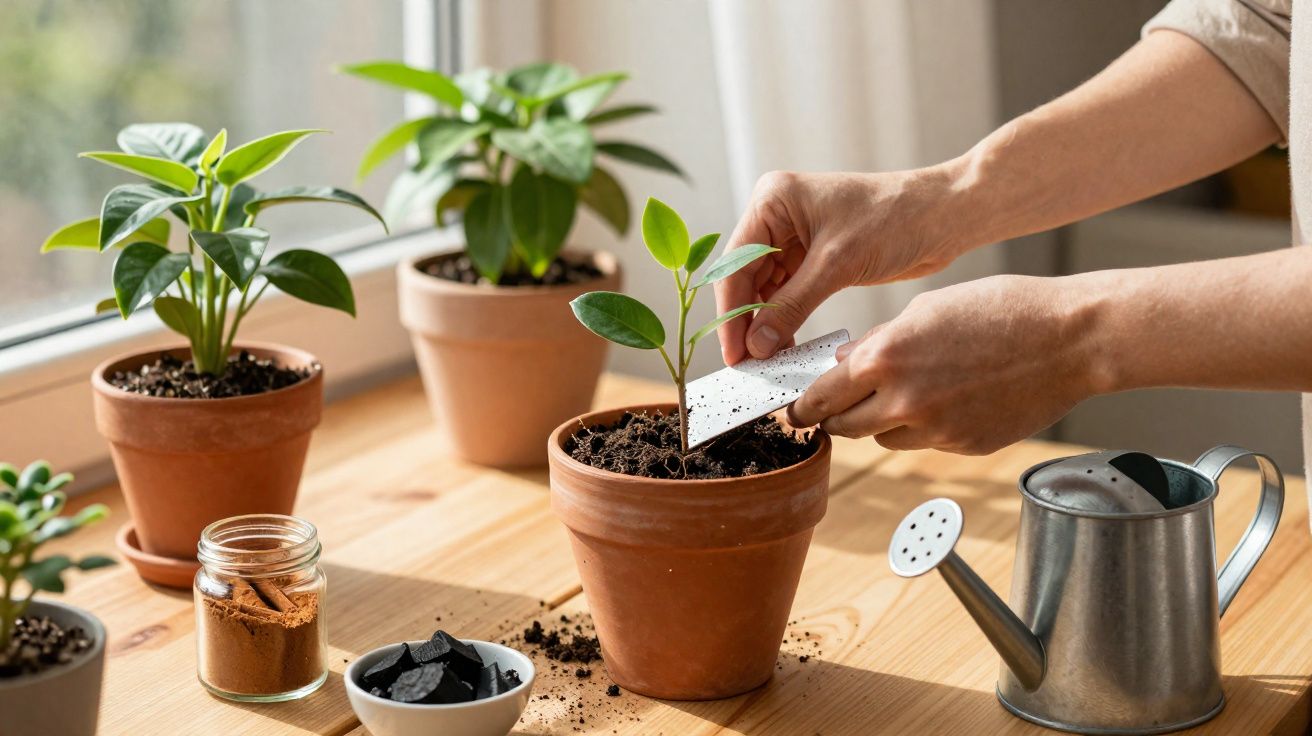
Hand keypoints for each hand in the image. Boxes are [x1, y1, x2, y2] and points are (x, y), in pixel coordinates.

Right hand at [713, 167, 965, 363]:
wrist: (943, 215)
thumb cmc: (895, 219)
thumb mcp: (836, 264)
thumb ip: (791, 305)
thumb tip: (756, 345)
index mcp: (774, 200)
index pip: (737, 263)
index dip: (731, 312)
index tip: (733, 354)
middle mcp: (777, 216)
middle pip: (745, 278)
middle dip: (746, 321)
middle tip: (747, 366)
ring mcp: (794, 237)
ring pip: (764, 290)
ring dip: (765, 325)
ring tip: (767, 363)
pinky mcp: (814, 257)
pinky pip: (788, 294)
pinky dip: (786, 320)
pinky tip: (786, 347)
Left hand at [788, 275, 1098, 454]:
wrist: (1071, 339)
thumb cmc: (1001, 309)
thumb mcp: (924, 310)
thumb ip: (878, 343)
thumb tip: (844, 365)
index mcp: (884, 359)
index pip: (819, 397)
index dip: (801, 406)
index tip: (792, 410)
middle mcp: (903, 401)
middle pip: (843, 428)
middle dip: (834, 418)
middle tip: (834, 408)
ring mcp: (935, 431)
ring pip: (883, 438)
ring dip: (880, 422)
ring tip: (905, 393)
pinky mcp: (964, 447)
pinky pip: (925, 443)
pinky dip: (924, 427)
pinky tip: (949, 399)